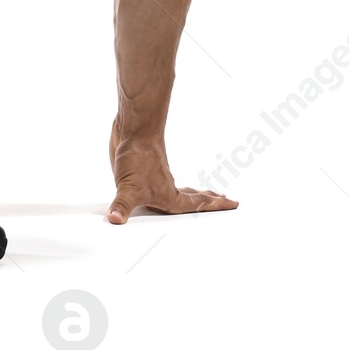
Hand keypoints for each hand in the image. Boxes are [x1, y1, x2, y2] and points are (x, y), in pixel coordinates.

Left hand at [107, 120, 237, 221]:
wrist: (133, 129)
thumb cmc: (137, 156)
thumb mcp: (128, 187)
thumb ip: (121, 205)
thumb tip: (115, 220)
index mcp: (169, 196)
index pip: (196, 206)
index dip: (214, 206)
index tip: (233, 204)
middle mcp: (166, 187)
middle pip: (194, 197)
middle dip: (210, 200)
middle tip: (227, 200)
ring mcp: (157, 177)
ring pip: (181, 188)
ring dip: (194, 193)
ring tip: (206, 195)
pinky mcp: (146, 170)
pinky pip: (165, 181)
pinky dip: (174, 186)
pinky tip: (166, 186)